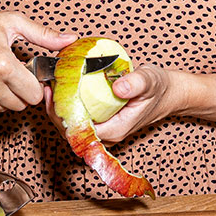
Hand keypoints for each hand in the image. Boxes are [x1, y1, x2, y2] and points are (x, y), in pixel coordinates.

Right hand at [0, 4, 76, 111]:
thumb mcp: (12, 23)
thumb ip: (43, 35)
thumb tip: (69, 40)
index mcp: (2, 64)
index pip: (32, 95)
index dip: (34, 86)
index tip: (29, 77)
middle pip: (18, 105)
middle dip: (20, 93)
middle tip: (12, 76)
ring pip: (0, 109)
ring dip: (2, 97)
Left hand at [44, 64, 193, 145]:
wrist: (170, 93)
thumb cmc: (160, 89)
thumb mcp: (150, 81)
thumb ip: (136, 84)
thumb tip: (119, 87)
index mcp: (113, 131)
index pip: (78, 131)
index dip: (61, 115)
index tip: (52, 95)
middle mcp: (104, 135)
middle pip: (69, 130)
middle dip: (54, 110)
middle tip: (46, 87)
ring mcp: (101, 129)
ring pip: (71, 124)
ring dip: (58, 107)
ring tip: (49, 85)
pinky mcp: (99, 121)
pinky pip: (77, 117)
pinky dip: (66, 104)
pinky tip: (60, 88)